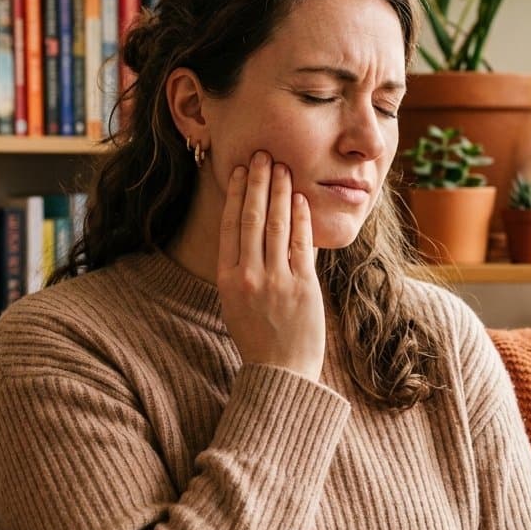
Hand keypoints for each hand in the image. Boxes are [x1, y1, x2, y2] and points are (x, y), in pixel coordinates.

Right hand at [217, 151, 325, 383]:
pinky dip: (300, 218)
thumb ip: (242, 269)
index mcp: (228, 280)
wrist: (281, 374)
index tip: (241, 171)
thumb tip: (253, 231)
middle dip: (258, 183)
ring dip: (280, 192)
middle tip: (263, 155)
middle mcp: (249, 277)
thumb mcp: (237, 303)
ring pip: (277, 225)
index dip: (236, 195)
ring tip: (282, 167)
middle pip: (253, 218)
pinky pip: (301, 244)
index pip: (231, 226)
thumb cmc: (259, 338)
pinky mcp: (303, 287)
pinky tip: (300, 198)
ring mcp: (276, 281)